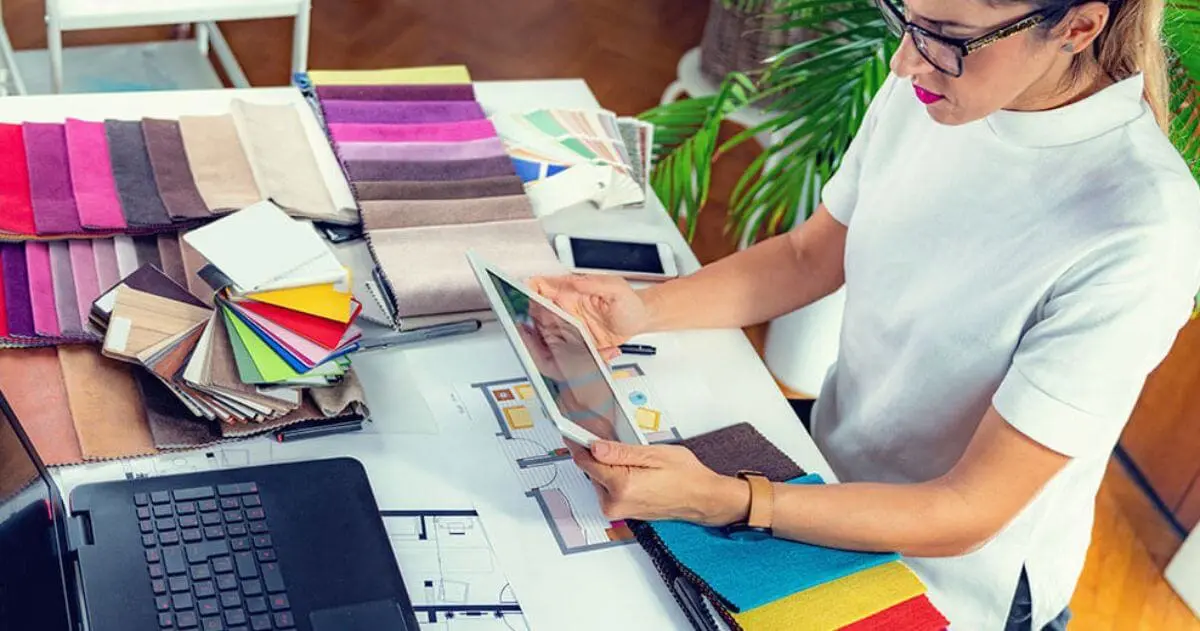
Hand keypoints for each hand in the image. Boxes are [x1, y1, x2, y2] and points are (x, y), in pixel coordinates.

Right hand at [529, 275, 649, 360]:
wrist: (641, 320)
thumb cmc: (630, 302)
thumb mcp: (616, 288)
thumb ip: (594, 283)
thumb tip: (574, 281)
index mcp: (572, 292)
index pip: (542, 288)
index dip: (528, 292)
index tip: (524, 301)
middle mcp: (567, 310)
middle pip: (539, 316)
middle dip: (536, 328)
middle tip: (552, 336)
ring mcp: (571, 327)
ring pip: (550, 338)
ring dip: (558, 348)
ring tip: (582, 349)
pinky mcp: (579, 343)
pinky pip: (569, 352)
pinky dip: (580, 357)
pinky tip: (604, 354)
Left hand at [567, 440, 749, 526]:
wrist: (702, 498)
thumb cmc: (685, 476)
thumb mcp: (653, 454)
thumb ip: (620, 452)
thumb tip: (595, 447)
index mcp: (622, 486)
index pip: (587, 462)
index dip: (579, 444)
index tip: (572, 434)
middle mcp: (616, 502)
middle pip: (592, 471)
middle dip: (601, 455)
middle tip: (620, 444)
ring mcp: (619, 510)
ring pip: (600, 480)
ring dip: (610, 467)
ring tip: (637, 461)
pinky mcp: (623, 512)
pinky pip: (610, 489)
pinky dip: (616, 478)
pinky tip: (636, 471)